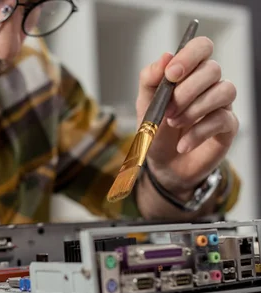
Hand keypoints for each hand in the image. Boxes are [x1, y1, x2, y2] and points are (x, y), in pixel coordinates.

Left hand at [135, 36, 237, 199]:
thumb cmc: (156, 129)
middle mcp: (209, 84)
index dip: (189, 56)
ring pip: (224, 90)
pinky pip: (222, 120)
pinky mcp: (228, 126)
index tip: (171, 74)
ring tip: (173, 124)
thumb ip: (150, 80)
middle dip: (186, 90)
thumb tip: (165, 57)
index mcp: (188, 73)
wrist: (162, 164)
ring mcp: (221, 104)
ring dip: (195, 109)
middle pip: (212, 69)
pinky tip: (182, 144)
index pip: (201, 47)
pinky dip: (198, 133)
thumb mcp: (145, 105)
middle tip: (167, 109)